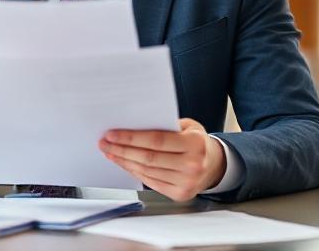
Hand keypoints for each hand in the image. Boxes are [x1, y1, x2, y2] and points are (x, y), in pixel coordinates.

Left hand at [99, 118, 226, 201]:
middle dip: (121, 149)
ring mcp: (187, 182)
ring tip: (110, 152)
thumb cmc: (195, 141)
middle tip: (104, 142)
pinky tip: (123, 163)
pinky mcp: (180, 194)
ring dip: (123, 161)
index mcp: (196, 144)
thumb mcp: (187, 126)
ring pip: (146, 171)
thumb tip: (131, 124)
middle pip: (148, 157)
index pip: (156, 140)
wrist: (214, 165)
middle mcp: (193, 165)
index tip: (111, 134)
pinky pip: (150, 182)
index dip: (131, 138)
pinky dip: (133, 171)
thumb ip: (164, 125)